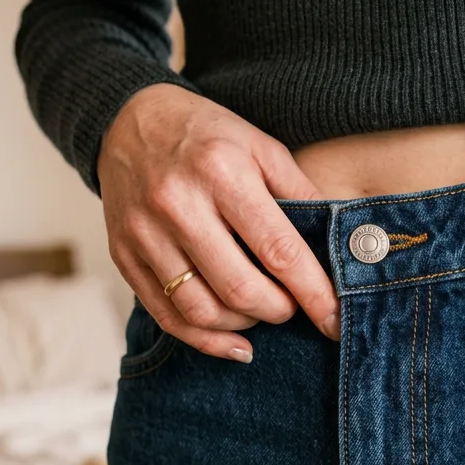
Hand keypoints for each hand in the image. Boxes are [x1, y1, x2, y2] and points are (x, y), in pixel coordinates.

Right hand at [97, 84, 340, 361]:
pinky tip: (236, 343)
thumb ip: (300, 192)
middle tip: (293, 306)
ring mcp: (145, 234)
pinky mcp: (123, 256)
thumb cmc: (205, 135)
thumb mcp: (260, 145)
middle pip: (240, 288)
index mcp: (221, 172)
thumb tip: (340, 243)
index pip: (278, 250)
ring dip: (244, 325)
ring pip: (202, 310)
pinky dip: (206, 341)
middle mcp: (178, 205)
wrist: (127, 121)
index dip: (312, 292)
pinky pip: (167, 316)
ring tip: (261, 312)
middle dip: (279, 311)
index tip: (335, 320)